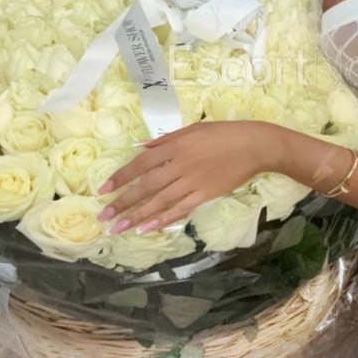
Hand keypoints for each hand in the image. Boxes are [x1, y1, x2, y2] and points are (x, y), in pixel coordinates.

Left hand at [96, 121, 275, 233]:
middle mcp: (179, 165)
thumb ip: (165, 140)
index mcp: (175, 145)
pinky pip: (180, 209)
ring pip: (159, 202)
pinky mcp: (205, 195)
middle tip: (103, 218)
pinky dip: (163, 219)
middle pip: (145, 187)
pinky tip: (148, 228)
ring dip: (137, 216)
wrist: (254, 146)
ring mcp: (192, 182)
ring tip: (118, 228)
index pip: (140, 164)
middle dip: (122, 203)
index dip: (120, 178)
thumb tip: (140, 148)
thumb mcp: (192, 129)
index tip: (103, 191)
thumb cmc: (223, 133)